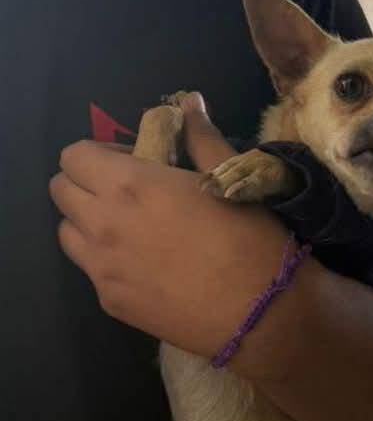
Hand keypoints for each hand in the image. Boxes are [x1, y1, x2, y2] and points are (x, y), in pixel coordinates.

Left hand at [49, 94, 291, 361]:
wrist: (263, 315)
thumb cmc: (252, 240)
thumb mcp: (229, 179)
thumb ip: (200, 139)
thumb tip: (189, 104)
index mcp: (130, 184)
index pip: (74, 155)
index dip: (100, 154)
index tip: (131, 163)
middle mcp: (103, 224)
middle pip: (60, 192)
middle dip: (85, 185)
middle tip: (126, 195)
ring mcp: (103, 269)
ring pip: (67, 233)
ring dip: (87, 224)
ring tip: (128, 231)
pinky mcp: (112, 303)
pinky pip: (92, 272)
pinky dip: (107, 263)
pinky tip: (145, 268)